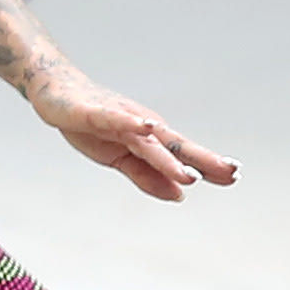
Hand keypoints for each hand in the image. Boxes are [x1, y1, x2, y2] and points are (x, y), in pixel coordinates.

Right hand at [39, 78, 237, 201]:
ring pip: (150, 141)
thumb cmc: (90, 125)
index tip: (234, 177)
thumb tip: (180, 195)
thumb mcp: (120, 160)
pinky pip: (118, 119)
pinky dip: (133, 123)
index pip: (183, 155)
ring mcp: (122, 118)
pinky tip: (148, 127)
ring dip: (170, 158)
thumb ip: (148, 177)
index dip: (208, 165)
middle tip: (232, 172)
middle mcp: (142, 127)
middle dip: (203, 160)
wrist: (55, 94)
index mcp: (149, 140)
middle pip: (176, 146)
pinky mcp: (97, 112)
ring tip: (190, 173)